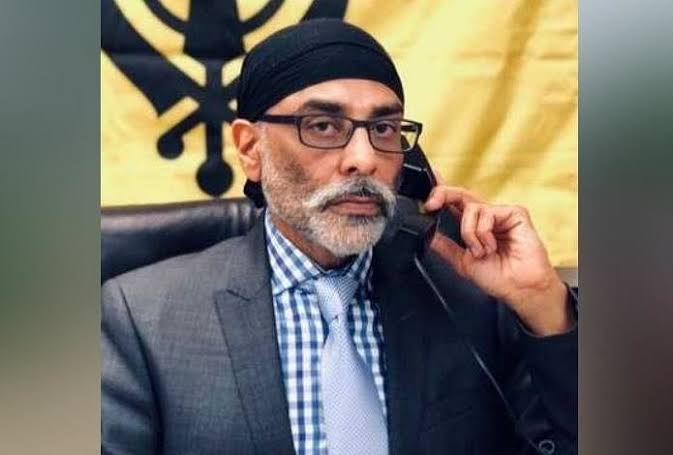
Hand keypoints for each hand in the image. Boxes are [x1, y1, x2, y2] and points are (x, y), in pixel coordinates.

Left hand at [424, 186, 572, 335]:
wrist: (519, 288)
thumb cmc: (498, 277)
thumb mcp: (462, 261)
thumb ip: (445, 246)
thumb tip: (427, 234)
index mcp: (473, 226)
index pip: (454, 203)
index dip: (440, 193)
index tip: (427, 193)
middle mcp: (486, 217)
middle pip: (460, 194)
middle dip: (442, 194)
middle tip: (431, 204)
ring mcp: (500, 213)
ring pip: (471, 207)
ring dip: (469, 233)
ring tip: (481, 251)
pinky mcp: (515, 212)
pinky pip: (487, 213)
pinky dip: (483, 232)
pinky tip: (492, 246)